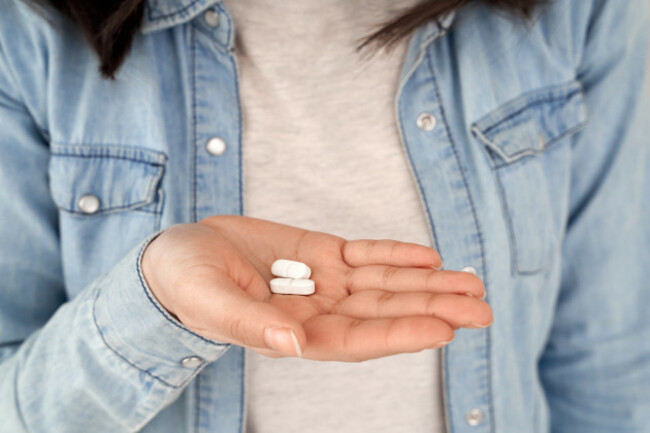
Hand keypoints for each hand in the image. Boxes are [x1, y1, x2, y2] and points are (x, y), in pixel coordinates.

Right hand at [141, 215, 491, 361]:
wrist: (178, 253)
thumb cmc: (185, 284)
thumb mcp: (211, 302)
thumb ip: (252, 325)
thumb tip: (293, 345)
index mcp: (295, 333)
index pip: (359, 339)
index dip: (402, 334)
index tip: (447, 327)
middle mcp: (319, 311)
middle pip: (385, 312)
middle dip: (433, 307)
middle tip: (482, 306)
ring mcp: (324, 280)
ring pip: (385, 283)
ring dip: (428, 281)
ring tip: (472, 281)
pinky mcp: (320, 251)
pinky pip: (365, 254)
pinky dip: (396, 254)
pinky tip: (428, 255)